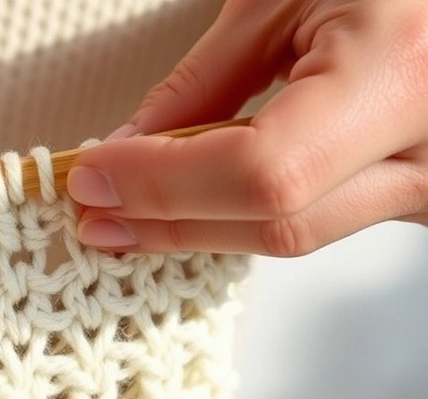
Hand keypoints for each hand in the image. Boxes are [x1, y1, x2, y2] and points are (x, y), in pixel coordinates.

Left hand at [67, 0, 427, 255]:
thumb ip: (203, 83)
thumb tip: (127, 154)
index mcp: (399, 76)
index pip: (263, 173)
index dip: (164, 185)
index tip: (93, 178)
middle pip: (275, 220)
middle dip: (167, 221)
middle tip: (93, 211)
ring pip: (292, 232)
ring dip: (199, 226)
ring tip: (128, 210)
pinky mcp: (417, 196)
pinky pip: (316, 221)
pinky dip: (243, 215)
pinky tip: (196, 202)